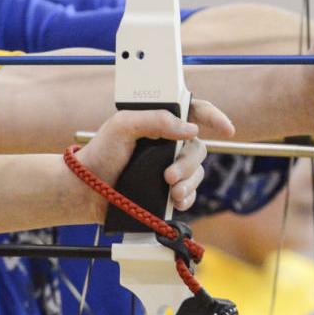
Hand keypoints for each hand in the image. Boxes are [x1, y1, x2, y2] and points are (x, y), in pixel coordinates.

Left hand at [71, 100, 234, 221]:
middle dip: (188, 164)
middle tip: (169, 175)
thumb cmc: (100, 153)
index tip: (227, 129)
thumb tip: (190, 129)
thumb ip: (155, 120)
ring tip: (171, 192)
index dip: (214, 117)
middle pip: (198, 148)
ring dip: (188, 183)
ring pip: (197, 172)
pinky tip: (175, 202)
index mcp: (160, 122)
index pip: (194, 112)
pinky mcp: (166, 191)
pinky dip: (187, 198)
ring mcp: (169, 168)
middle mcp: (168, 143)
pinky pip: (190, 194)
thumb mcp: (122, 126)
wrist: (87, 190)